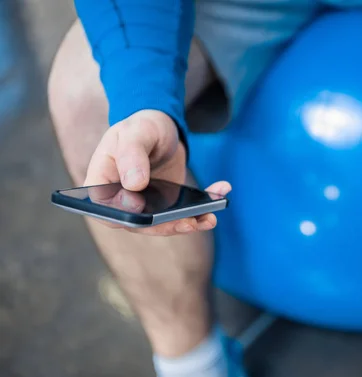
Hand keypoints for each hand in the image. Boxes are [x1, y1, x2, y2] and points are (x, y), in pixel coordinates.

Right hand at [84, 109, 230, 234]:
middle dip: (166, 226)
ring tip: (209, 218)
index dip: (126, 216)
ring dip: (189, 222)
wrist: (160, 128)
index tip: (144, 209)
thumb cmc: (140, 128)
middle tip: (190, 222)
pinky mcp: (167, 206)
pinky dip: (204, 208)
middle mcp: (123, 201)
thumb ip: (131, 155)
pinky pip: (184, 213)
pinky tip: (220, 194)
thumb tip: (135, 184)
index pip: (108, 211)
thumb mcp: (135, 133)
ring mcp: (147, 207)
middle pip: (140, 224)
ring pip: (165, 223)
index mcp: (103, 185)